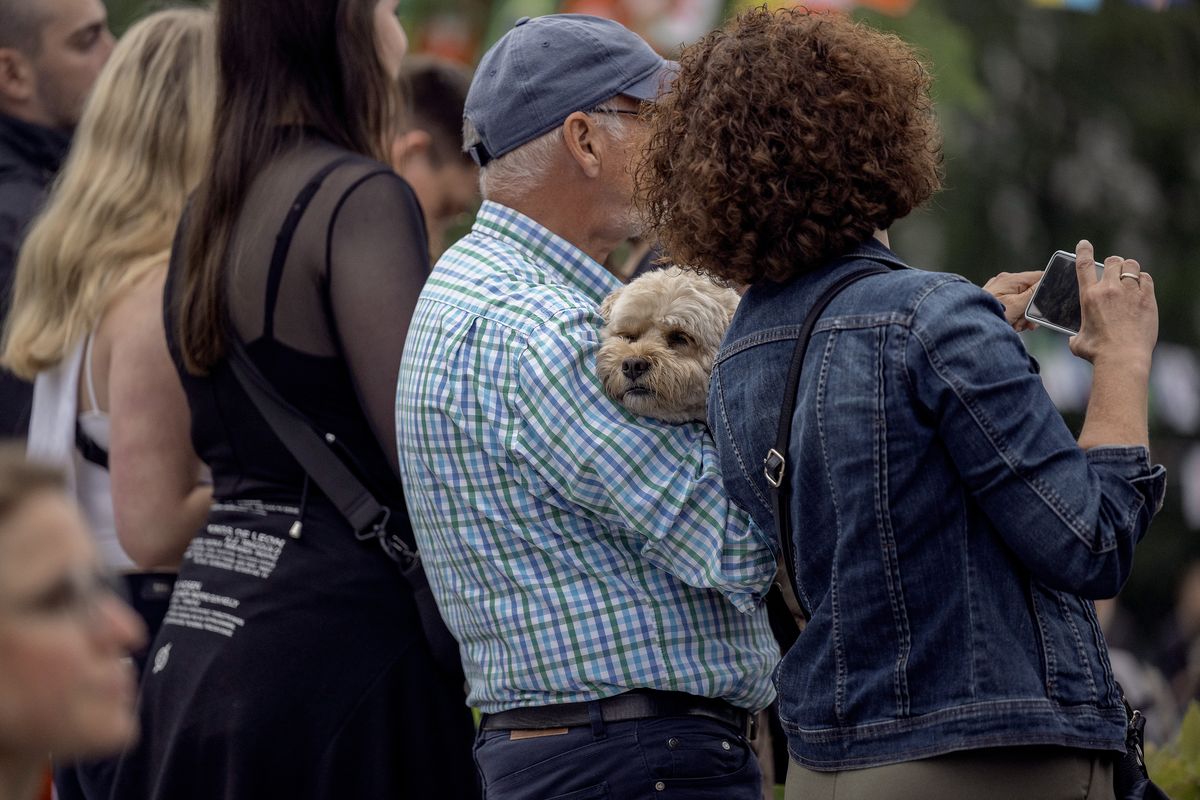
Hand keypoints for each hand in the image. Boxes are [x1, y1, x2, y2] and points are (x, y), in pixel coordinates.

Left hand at [982, 270, 1042, 331]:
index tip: (1048, 303)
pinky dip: (1013, 318)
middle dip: (1032, 309)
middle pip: (1030, 293)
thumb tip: (1046, 280)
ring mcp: (998, 292)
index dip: (1046, 290)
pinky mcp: (994, 302)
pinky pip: (1011, 307)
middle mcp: (1004, 282)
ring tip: (1016, 326)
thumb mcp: (1017, 304)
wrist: (968, 325)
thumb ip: (1034, 292)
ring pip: (1021, 302)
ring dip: (1022, 317)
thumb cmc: (990, 314)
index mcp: (1012, 279)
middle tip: (1029, 323)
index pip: (1038, 277)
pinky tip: (1010, 326)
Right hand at [1068, 240, 1157, 369]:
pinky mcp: (1147, 299)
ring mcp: (1130, 292)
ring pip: (1131, 266)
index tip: (1084, 244)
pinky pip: (1146, 278)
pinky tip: (1140, 287)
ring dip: (1129, 268)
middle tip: (1114, 270)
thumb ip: (1076, 333)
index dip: (1084, 251)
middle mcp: (1109, 289)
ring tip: (1129, 276)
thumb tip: (1076, 337)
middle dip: (1113, 263)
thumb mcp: (1077, 341)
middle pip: (1114, 261)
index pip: (1084, 265)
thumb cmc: (1097, 352)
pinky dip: (1142, 279)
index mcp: (1089, 296)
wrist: (1122, 358)